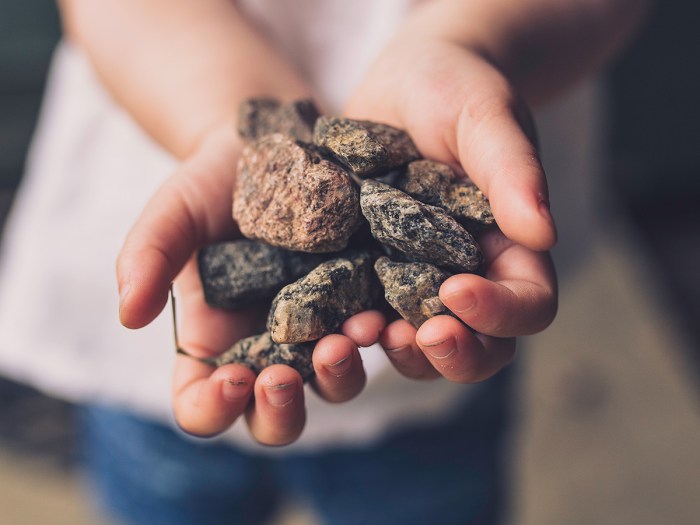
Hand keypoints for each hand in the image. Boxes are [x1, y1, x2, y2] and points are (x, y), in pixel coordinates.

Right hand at [116, 125, 377, 444]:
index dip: (212, 409)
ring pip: (332, 386)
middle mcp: (268, 351)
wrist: (268, 144)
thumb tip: (129, 315)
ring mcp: (318, 332)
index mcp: (213, 346)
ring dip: (339, 374)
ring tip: (348, 334)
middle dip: (280, 410)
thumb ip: (146, 258)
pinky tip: (387, 315)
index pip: (202, 408)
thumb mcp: (172, 214)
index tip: (230, 378)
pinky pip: (375, 338)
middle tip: (284, 376)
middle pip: (274, 419)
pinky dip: (384, 338)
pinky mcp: (359, 303)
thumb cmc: (209, 186)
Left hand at [344, 37, 556, 381]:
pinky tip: (320, 319)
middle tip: (411, 335)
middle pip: (478, 347)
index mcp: (510, 249)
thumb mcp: (485, 116)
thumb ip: (514, 170)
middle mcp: (466, 276)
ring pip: (417, 346)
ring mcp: (412, 280)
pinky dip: (343, 326)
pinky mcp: (365, 273)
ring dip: (393, 352)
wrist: (401, 82)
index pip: (527, 305)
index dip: (500, 313)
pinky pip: (359, 314)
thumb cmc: (456, 87)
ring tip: (358, 333)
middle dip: (449, 354)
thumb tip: (544, 233)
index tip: (456, 290)